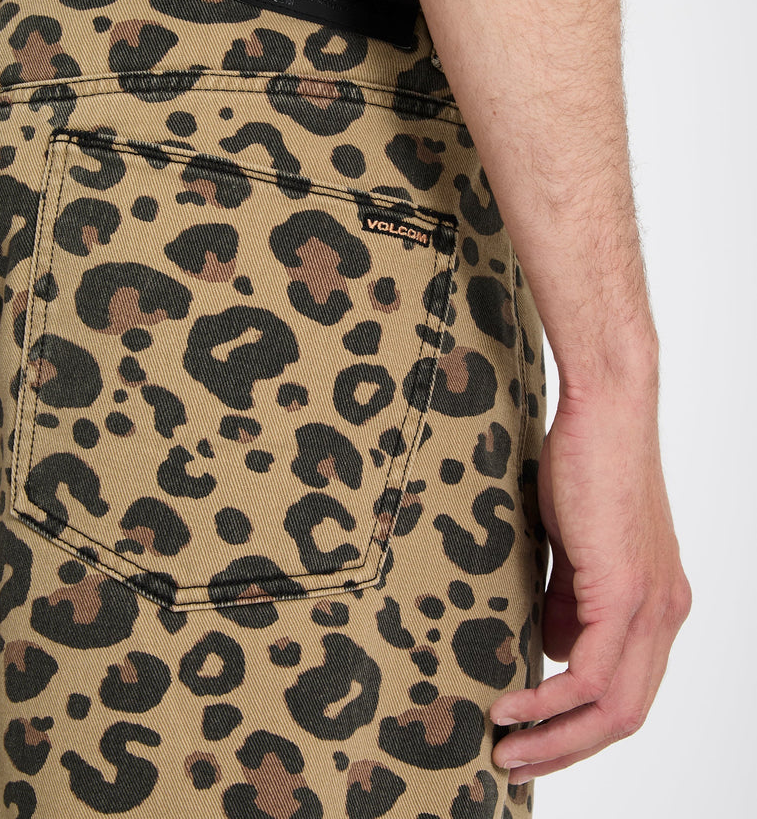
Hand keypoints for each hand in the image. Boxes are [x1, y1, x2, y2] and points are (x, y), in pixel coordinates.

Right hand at [490, 367, 691, 782]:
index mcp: (658, 603)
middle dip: (567, 747)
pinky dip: (552, 701)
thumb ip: (570, 599)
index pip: (628, 688)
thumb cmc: (586, 464)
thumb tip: (555, 645)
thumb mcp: (576, 547)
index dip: (579, 724)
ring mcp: (653, 604)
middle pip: (627, 713)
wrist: (607, 411)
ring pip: (616, 706)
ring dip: (557, 737)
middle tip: (514, 761)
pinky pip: (595, 674)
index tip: (531, 734)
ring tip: (507, 746)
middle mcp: (666, 612)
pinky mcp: (627, 589)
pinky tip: (514, 705)